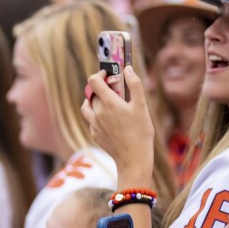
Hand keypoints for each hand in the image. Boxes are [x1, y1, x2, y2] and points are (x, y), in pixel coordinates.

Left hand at [83, 71, 154, 186]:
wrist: (133, 158)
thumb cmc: (140, 132)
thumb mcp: (141, 106)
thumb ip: (134, 85)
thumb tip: (128, 69)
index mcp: (108, 102)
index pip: (93, 81)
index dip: (99, 74)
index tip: (107, 74)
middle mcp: (97, 112)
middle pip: (91, 93)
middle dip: (101, 88)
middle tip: (114, 89)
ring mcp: (94, 124)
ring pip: (87, 106)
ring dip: (93, 100)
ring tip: (106, 102)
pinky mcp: (94, 134)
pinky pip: (91, 120)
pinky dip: (96, 115)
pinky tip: (109, 118)